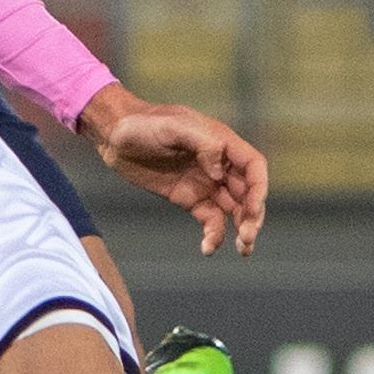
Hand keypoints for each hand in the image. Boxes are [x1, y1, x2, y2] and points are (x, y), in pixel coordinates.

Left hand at [76, 83, 267, 255]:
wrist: (114, 135)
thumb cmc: (144, 123)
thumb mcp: (173, 127)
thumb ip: (202, 143)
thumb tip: (219, 171)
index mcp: (221, 143)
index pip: (253, 167)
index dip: (259, 189)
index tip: (252, 210)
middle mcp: (218, 164)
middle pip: (247, 192)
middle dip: (252, 216)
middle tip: (247, 238)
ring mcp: (204, 183)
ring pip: (233, 209)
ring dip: (242, 229)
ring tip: (242, 250)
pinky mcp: (188, 198)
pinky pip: (210, 219)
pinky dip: (214, 234)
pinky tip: (208, 248)